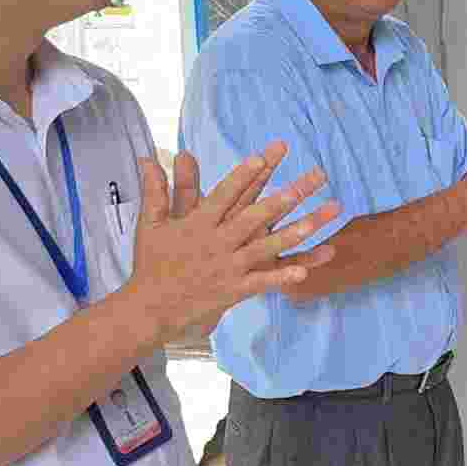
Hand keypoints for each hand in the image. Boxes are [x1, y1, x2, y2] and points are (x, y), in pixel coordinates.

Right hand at [120, 144, 342, 347]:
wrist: (148, 309)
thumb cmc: (151, 263)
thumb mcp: (151, 224)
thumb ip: (156, 190)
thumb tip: (150, 158)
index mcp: (197, 224)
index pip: (224, 195)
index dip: (243, 176)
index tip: (261, 156)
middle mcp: (216, 243)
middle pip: (254, 216)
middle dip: (282, 199)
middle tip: (305, 183)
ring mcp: (227, 267)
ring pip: (265, 247)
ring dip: (293, 233)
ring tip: (317, 221)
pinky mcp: (233, 290)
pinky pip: (262, 282)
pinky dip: (282, 277)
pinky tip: (305, 271)